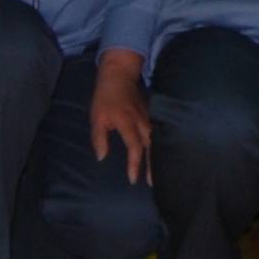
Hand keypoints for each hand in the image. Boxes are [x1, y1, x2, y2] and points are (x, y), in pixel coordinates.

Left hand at [88, 51, 153, 183]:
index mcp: (127, 122)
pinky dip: (160, 146)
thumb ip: (99, 138)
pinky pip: (158, 133)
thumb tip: (101, 157)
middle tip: (154, 183)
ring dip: (158, 157)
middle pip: (151, 146)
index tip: (133, 179)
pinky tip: (161, 156)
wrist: (119, 75)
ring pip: (156, 140)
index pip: (134, 146)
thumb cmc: (105, 98)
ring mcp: (148, 117)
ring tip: (159, 174)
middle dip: (153, 165)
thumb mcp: (97, 117)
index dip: (134, 164)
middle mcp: (141, 121)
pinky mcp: (151, 115)